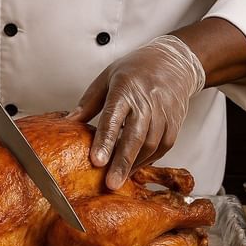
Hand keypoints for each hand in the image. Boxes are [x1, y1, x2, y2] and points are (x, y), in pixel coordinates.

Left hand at [68, 35, 204, 189]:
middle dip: (122, 162)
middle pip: (135, 136)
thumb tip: (69, 122)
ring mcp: (164, 112)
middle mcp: (147, 100)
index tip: (97, 161)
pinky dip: (149, 159)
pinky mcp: (176, 121)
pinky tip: (136, 166)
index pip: (113, 117)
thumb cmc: (136, 69)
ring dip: (135, 164)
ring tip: (119, 179)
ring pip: (151, 144)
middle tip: (111, 184)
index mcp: (125, 88)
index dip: (105, 141)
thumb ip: (88, 103)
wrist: (173, 62)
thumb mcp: (107, 78)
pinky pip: (164, 146)